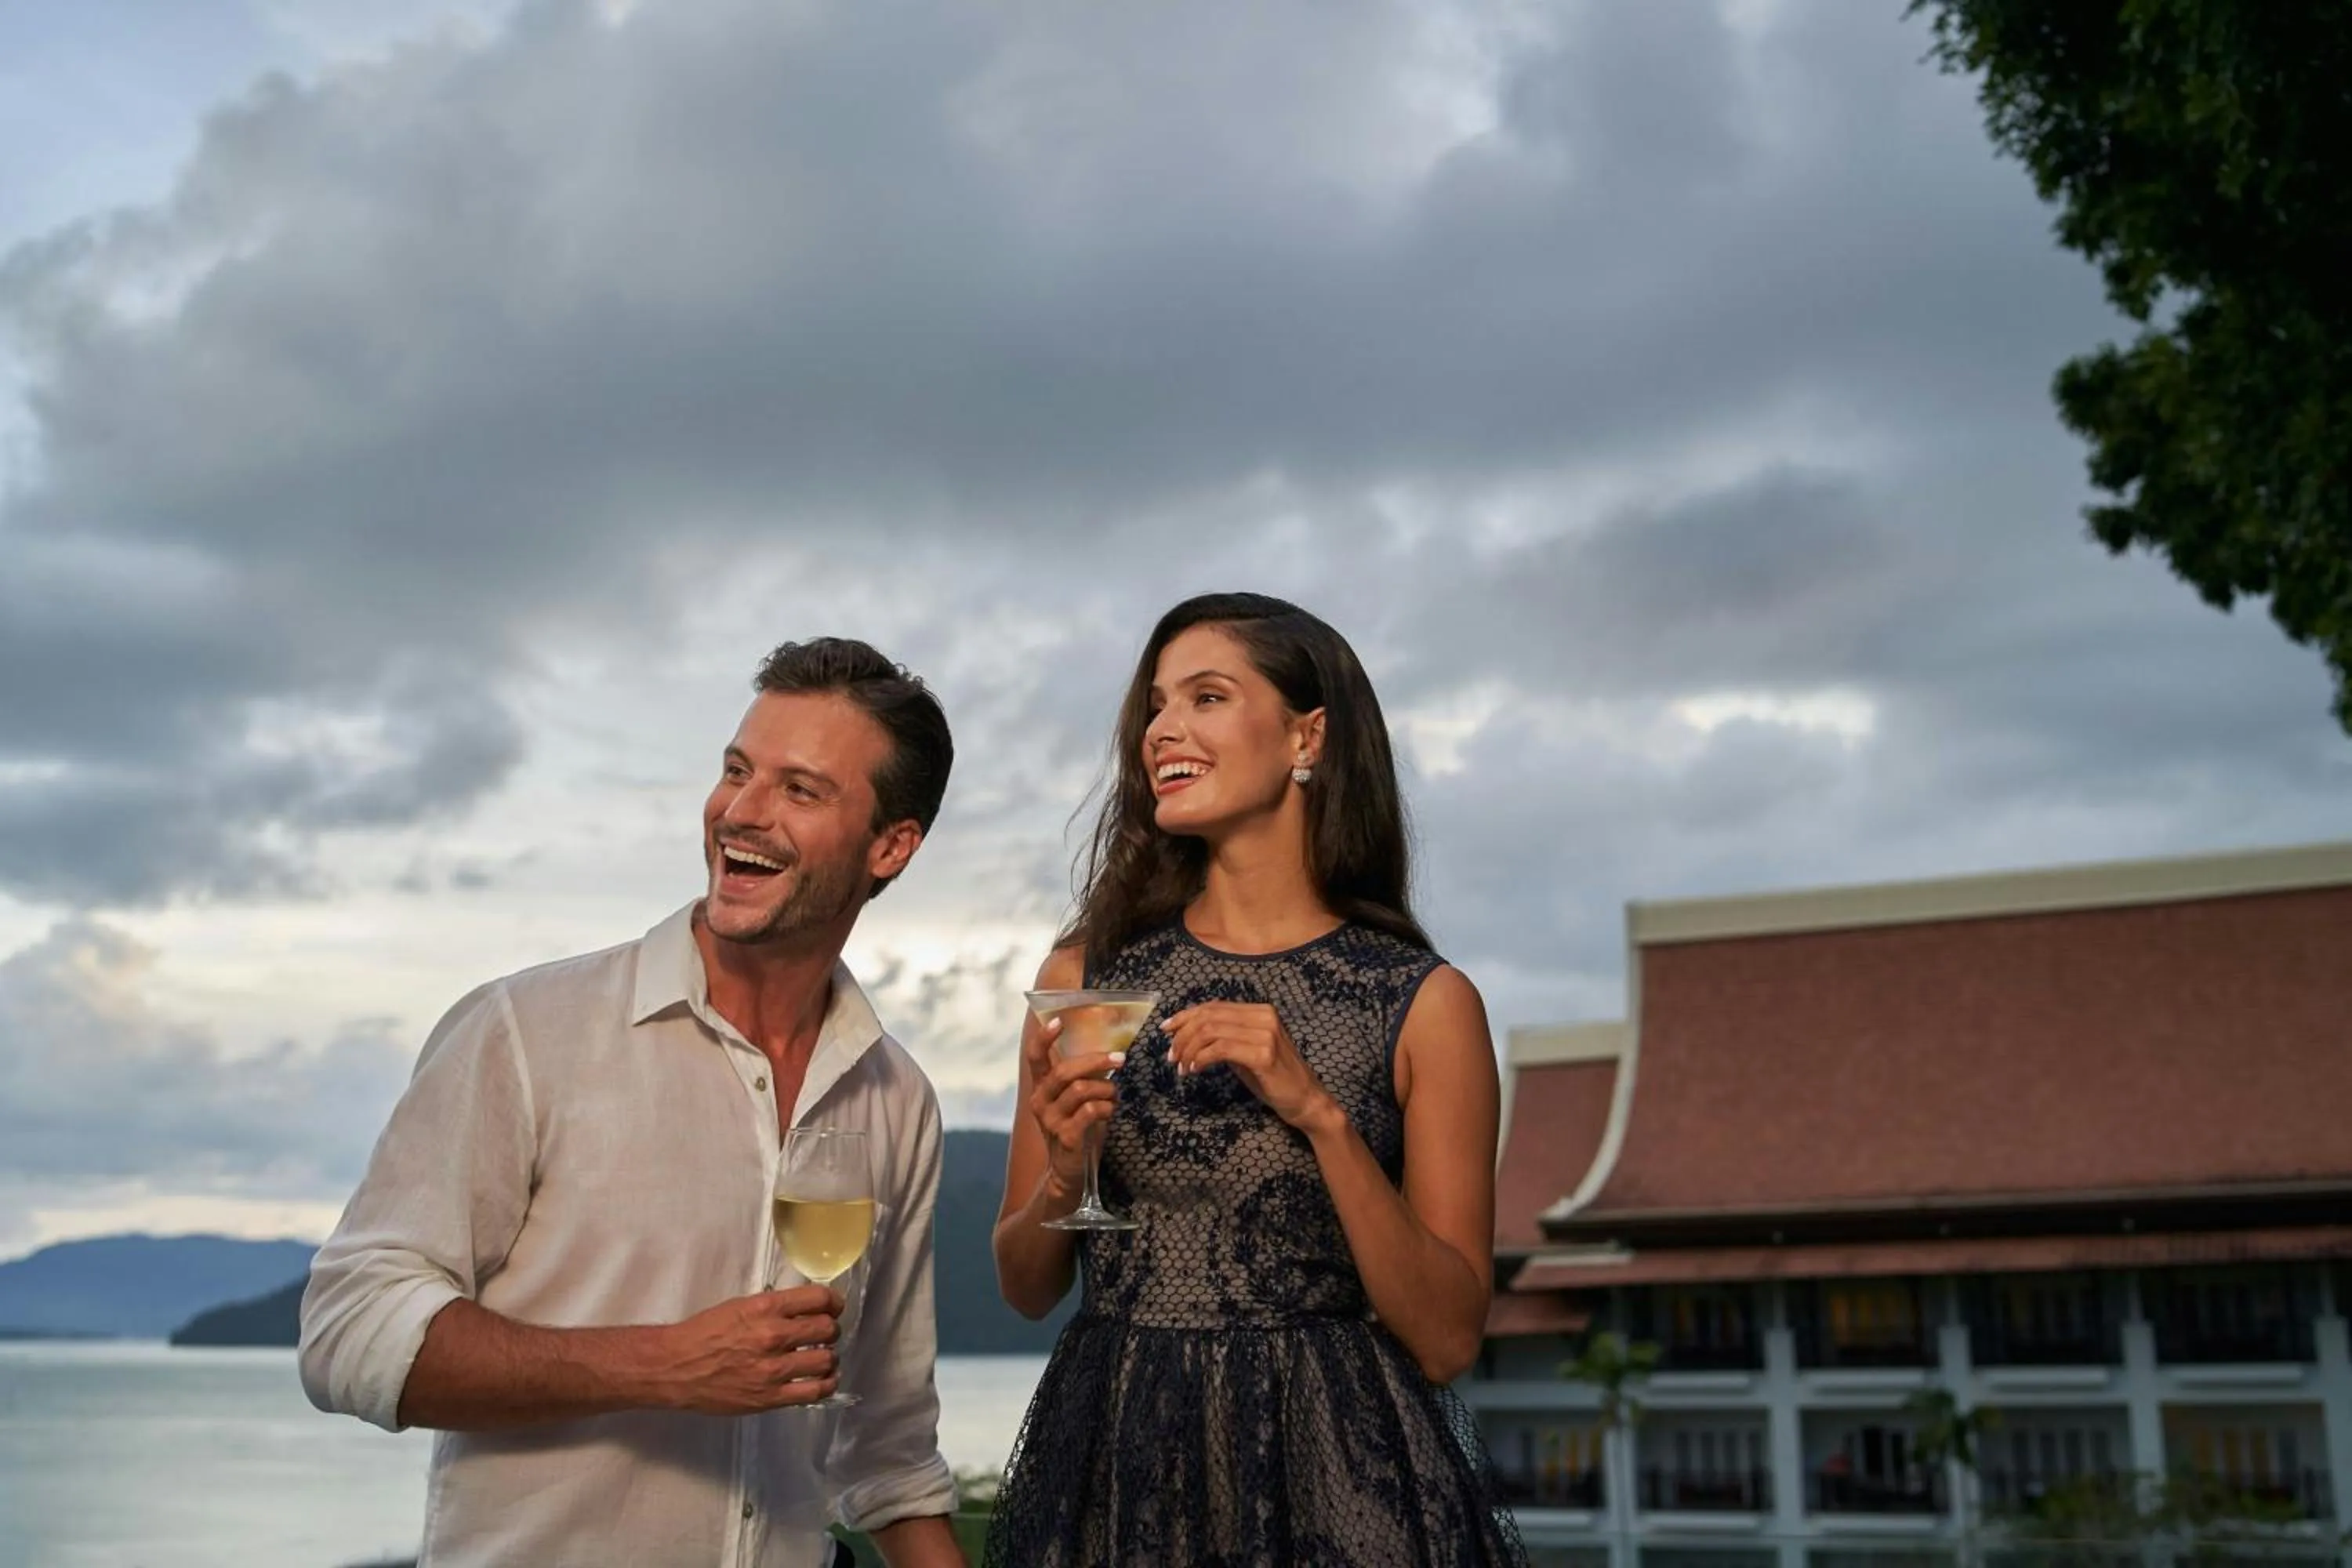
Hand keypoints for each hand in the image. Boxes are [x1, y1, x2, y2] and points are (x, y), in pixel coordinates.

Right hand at [659, 1285, 843, 1413]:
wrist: (675, 1368)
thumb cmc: (704, 1333)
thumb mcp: (740, 1306)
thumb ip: (774, 1307)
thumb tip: (805, 1309)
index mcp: (766, 1308)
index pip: (819, 1298)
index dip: (833, 1302)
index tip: (833, 1307)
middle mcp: (774, 1336)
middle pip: (827, 1329)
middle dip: (830, 1329)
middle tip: (824, 1334)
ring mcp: (774, 1370)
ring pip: (826, 1360)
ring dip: (829, 1357)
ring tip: (822, 1358)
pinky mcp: (770, 1398)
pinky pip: (814, 1392)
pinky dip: (826, 1384)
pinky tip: (823, 1380)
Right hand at [1022, 1015, 1123, 1193]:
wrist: (1069, 1173)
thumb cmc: (1077, 1129)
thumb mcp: (1075, 1101)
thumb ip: (1084, 1078)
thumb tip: (1109, 1052)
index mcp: (1041, 1088)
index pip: (1036, 1057)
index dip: (1044, 1038)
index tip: (1058, 1021)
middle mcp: (1040, 1102)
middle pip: (1065, 1071)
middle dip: (1096, 1060)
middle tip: (1120, 1058)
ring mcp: (1051, 1121)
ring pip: (1082, 1089)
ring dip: (1107, 1088)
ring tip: (1114, 1095)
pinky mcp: (1067, 1137)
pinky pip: (1091, 1111)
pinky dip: (1107, 1106)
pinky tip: (1110, 1110)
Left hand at [1162, 1001, 1337, 1130]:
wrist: (1305, 1100)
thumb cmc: (1274, 1079)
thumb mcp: (1246, 1052)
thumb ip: (1224, 1038)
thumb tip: (1188, 1033)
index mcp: (1259, 1011)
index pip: (1213, 1006)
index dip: (1185, 1016)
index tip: (1166, 1031)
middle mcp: (1263, 1016)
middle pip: (1209, 1016)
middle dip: (1183, 1035)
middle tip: (1171, 1056)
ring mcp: (1265, 1033)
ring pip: (1211, 1031)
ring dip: (1188, 1049)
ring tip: (1181, 1067)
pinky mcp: (1263, 1053)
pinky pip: (1220, 1049)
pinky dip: (1201, 1058)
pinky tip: (1194, 1070)